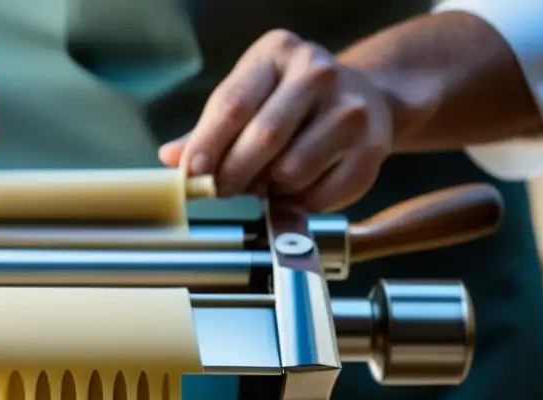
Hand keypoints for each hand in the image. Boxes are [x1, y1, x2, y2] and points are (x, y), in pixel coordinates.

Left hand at [159, 30, 394, 211]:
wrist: (365, 99)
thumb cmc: (289, 103)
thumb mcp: (248, 99)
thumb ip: (208, 130)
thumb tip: (170, 158)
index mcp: (277, 53)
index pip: (234, 103)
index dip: (208, 145)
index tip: (191, 175)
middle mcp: (318, 72)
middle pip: (264, 137)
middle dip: (234, 174)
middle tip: (222, 189)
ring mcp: (350, 109)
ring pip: (292, 170)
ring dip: (270, 189)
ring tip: (269, 179)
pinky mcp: (371, 148)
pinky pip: (320, 194)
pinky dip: (300, 202)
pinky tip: (299, 187)